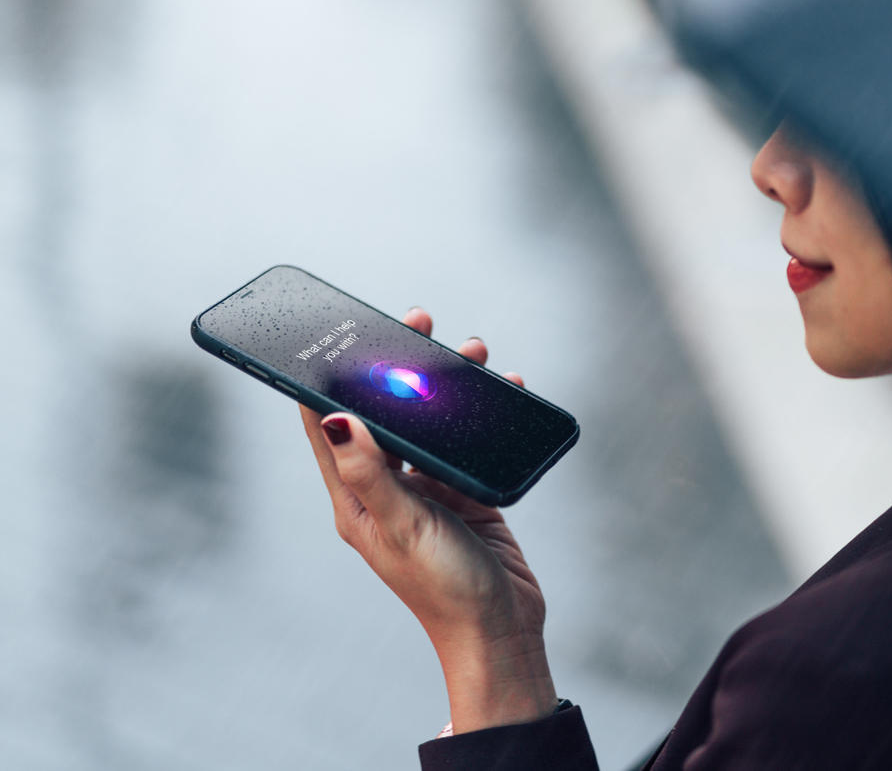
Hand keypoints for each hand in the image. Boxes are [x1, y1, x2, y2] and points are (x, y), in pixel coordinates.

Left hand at [300, 307, 557, 732]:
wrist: (502, 629)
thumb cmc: (444, 588)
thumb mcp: (403, 526)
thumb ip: (371, 472)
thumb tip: (334, 417)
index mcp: (355, 497)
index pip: (326, 424)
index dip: (327, 375)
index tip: (341, 331)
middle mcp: (386, 486)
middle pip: (383, 410)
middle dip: (398, 363)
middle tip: (419, 322)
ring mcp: (425, 488)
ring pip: (429, 419)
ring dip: (446, 382)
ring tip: (473, 351)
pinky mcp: (462, 491)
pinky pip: (466, 440)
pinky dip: (482, 412)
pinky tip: (504, 388)